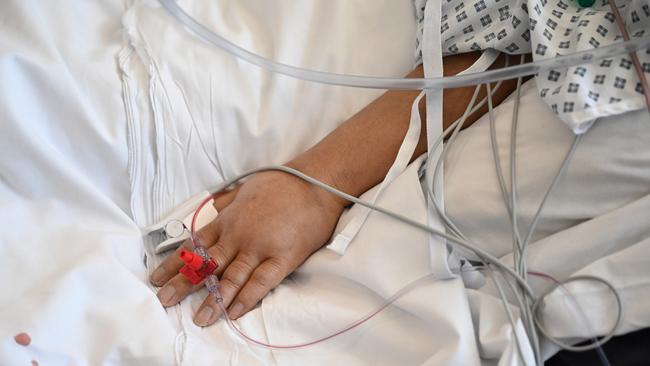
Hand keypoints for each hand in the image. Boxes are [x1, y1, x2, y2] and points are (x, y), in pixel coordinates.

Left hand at [150, 170, 344, 325]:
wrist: (315, 182)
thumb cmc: (283, 182)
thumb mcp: (246, 187)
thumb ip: (228, 202)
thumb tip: (213, 209)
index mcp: (228, 220)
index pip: (195, 245)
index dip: (175, 263)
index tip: (157, 277)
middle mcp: (238, 236)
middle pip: (206, 265)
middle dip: (184, 284)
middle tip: (165, 300)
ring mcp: (260, 247)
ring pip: (231, 278)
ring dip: (214, 299)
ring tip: (200, 318)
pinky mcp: (283, 257)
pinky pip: (262, 282)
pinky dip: (248, 298)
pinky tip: (235, 312)